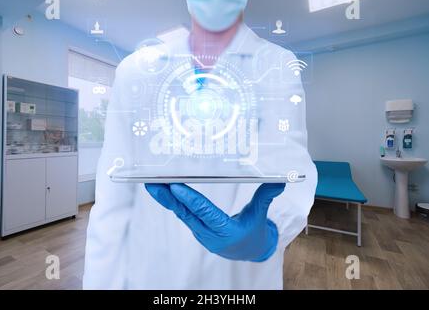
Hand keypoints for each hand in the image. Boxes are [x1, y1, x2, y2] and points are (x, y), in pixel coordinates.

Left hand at [145, 183, 284, 261]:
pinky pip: (183, 215)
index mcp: (225, 232)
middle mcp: (209, 234)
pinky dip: (173, 203)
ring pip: (181, 214)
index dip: (190, 199)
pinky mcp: (197, 230)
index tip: (174, 187)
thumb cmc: (254, 232)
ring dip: (166, 199)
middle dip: (168, 198)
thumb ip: (266, 196)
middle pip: (186, 213)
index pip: (205, 213)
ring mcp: (201, 233)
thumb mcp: (260, 215)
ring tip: (152, 184)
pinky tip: (163, 191)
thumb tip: (280, 180)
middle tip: (152, 183)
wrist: (249, 251)